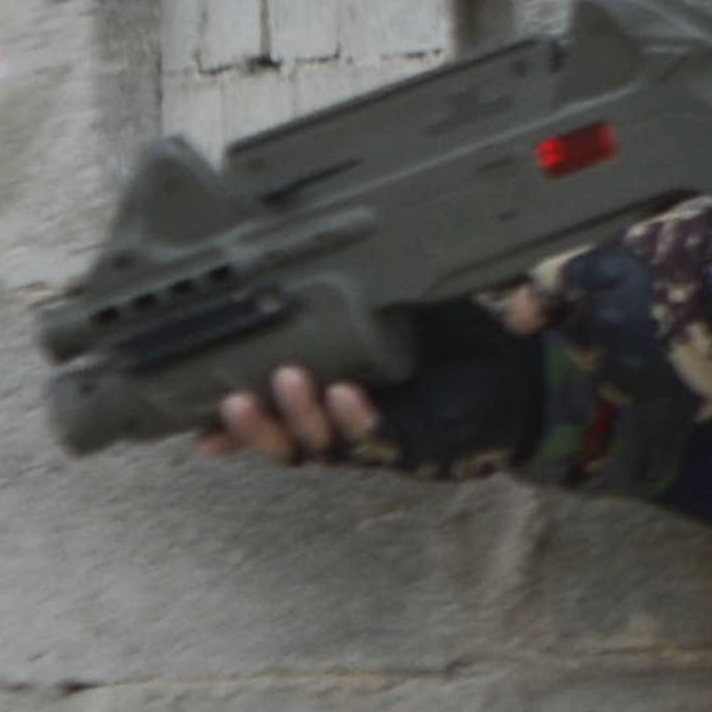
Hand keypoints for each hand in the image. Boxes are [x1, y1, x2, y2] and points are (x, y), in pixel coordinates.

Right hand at [196, 282, 548, 468]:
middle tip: (233, 397)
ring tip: (288, 381)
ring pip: (322, 449)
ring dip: (300, 419)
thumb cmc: (449, 341)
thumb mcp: (387, 314)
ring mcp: (379, 439)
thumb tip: (299, 263)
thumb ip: (347, 298)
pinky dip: (357, 419)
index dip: (230, 429)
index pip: (268, 423)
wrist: (519, 374)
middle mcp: (346, 429)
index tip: (191, 422)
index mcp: (329, 401)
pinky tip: (346, 393)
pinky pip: (378, 439)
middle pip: (285, 446)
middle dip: (255, 426)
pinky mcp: (417, 440)